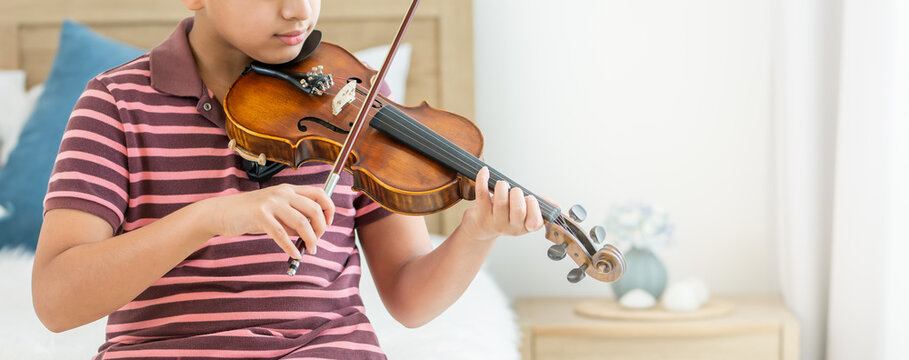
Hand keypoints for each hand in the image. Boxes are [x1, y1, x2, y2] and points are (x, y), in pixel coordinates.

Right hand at [200, 184, 334, 258]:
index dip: (329, 209)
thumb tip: (312, 234)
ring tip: (310, 250)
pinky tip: (294, 254)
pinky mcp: (260, 215)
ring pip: (301, 222)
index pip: (319, 193)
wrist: (221, 213)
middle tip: (317, 241)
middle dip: (321, 228)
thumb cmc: (250, 214)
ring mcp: (271, 203)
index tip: (328, 224)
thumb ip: (293, 219)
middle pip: (314, 209)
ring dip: (310, 239)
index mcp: (288, 190)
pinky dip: (291, 247)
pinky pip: (282, 234)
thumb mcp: (275, 212)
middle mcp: (282, 193)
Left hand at [460, 167, 544, 241]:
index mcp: (525, 226)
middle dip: (518, 194)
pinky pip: (482, 194)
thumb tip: (556, 206)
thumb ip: (540, 207)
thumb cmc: (505, 215)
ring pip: (501, 202)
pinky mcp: (481, 215)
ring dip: (503, 186)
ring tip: (502, 184)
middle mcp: (511, 227)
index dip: (534, 208)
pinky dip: (483, 179)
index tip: (530, 198)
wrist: (481, 227)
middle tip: (515, 190)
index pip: (534, 222)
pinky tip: (485, 171)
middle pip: (518, 210)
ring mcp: (495, 222)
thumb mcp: (524, 214)